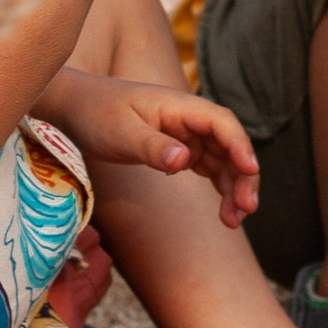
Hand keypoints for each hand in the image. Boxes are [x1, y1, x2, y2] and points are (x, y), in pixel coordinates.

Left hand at [66, 77, 259, 226]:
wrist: (77, 109)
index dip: (240, 145)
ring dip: (234, 187)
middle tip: (246, 209)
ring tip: (234, 220)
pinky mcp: (179, 150)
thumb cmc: (97, 115)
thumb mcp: (121, 133)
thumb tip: (184, 160)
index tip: (250, 171)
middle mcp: (190, 119)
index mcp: (181, 106)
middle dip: (243, 175)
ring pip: (223, 160)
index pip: (221, 123)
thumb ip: (152, 147)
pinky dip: (220, 188)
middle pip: (230, 145)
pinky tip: (224, 211)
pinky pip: (209, 168)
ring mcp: (186, 135)